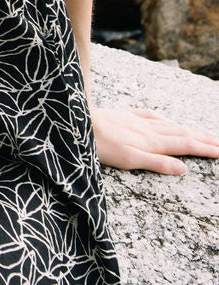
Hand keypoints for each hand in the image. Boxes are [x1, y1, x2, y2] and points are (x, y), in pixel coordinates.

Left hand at [91, 106, 218, 175]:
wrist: (79, 122)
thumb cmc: (101, 145)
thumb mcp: (130, 160)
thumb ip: (157, 163)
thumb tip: (183, 168)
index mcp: (152, 142)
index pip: (185, 145)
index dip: (204, 149)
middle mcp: (149, 130)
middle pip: (183, 134)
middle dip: (204, 139)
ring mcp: (138, 121)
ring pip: (171, 125)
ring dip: (190, 130)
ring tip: (204, 133)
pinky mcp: (126, 116)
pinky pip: (153, 117)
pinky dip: (166, 120)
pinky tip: (167, 121)